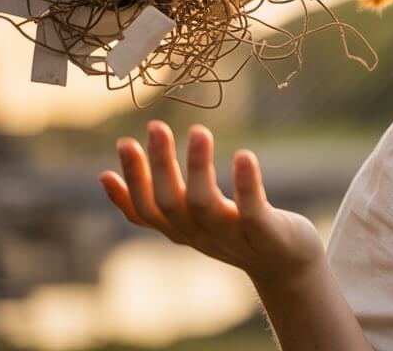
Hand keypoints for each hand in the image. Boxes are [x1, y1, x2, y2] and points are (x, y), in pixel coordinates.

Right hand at [98, 120, 324, 282]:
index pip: (145, 209)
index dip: (130, 181)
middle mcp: (201, 236)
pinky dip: (246, 183)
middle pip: (170, 203)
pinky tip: (244, 154)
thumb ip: (156, 202)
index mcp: (181, 230)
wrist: (288, 265)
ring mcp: (233, 237)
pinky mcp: (266, 234)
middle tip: (155, 126)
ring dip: (199, 167)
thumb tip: (103, 177)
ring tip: (199, 131)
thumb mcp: (190, 220)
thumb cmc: (236, 232)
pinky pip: (252, 210)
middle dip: (159, 165)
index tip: (123, 144)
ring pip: (205, 205)